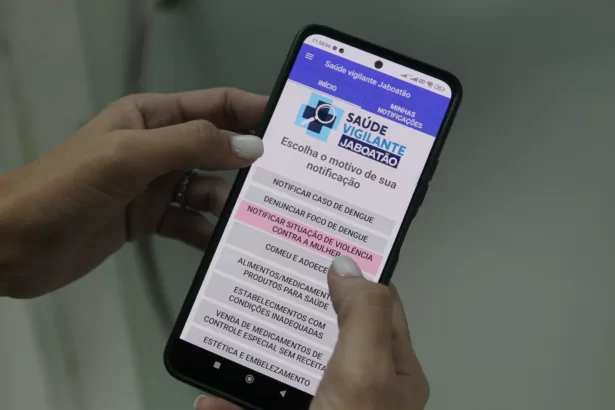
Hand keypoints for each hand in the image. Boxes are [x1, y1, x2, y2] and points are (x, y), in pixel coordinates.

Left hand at [0, 88, 265, 297]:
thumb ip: (191, 145)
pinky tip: (227, 246)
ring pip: (208, 189)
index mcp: (152, 117)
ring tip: (263, 218)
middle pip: (217, 149)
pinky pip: (190, 223)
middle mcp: (159, 148)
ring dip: (230, 202)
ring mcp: (155, 186)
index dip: (253, 110)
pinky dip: (208, 232)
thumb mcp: (130, 156)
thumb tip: (251, 146)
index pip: (214, 105)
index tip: (294, 125)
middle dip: (249, 162)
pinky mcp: (149, 220)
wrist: (14, 244)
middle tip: (289, 180)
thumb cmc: (67, 187)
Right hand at [194, 256, 428, 409]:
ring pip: (290, 375)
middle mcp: (363, 393)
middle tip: (270, 281)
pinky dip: (234, 406)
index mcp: (392, 374)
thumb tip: (349, 266)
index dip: (353, 274)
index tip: (321, 249)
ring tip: (233, 334)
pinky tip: (212, 404)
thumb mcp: (366, 372)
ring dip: (257, 358)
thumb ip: (363, 315)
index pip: (377, 306)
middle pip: (328, 335)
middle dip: (298, 310)